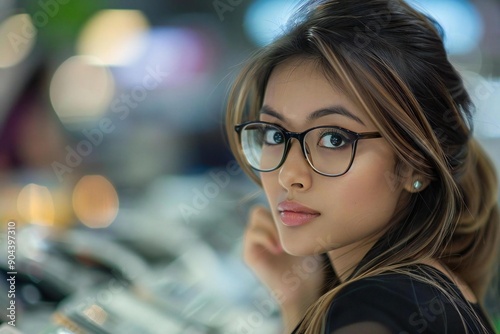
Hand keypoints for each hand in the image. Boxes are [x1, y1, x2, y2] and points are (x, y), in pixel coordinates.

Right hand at [243, 206, 325, 330]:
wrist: (303, 292)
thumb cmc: (311, 267)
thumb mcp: (310, 238)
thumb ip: (303, 221)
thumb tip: (307, 200)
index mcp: (275, 227)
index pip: (272, 203)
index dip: (282, 204)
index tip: (297, 215)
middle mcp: (263, 232)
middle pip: (264, 205)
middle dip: (276, 213)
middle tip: (290, 229)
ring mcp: (255, 242)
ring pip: (256, 214)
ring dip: (272, 224)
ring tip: (284, 241)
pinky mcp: (249, 254)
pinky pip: (251, 233)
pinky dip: (265, 236)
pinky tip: (278, 249)